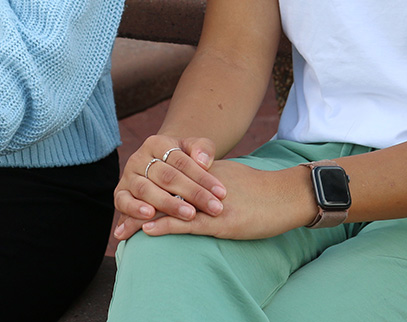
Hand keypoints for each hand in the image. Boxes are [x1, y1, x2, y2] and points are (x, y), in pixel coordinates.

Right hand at [112, 136, 227, 240]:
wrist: (160, 168)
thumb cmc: (183, 161)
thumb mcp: (195, 149)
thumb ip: (203, 149)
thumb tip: (203, 160)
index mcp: (157, 143)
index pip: (181, 160)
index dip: (203, 177)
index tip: (222, 193)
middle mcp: (139, 157)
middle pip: (167, 176)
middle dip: (193, 193)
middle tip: (214, 208)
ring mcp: (128, 176)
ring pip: (146, 190)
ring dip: (169, 204)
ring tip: (189, 215)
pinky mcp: (120, 194)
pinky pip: (124, 202)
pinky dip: (135, 209)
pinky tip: (150, 216)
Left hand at [131, 160, 313, 240]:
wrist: (288, 195)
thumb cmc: (264, 191)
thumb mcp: (232, 180)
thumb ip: (210, 183)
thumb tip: (195, 193)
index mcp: (205, 174)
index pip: (169, 181)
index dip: (147, 193)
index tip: (128, 204)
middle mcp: (204, 185)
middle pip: (163, 193)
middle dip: (139, 209)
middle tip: (118, 223)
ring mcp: (211, 203)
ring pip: (170, 209)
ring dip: (144, 221)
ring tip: (123, 232)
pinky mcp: (222, 220)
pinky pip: (188, 223)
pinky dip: (166, 226)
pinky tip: (149, 230)